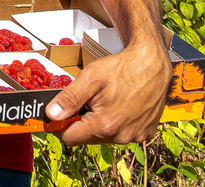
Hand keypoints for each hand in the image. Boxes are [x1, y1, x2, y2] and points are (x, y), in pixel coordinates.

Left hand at [48, 41, 172, 144]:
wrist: (152, 65)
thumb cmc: (122, 68)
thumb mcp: (90, 78)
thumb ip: (69, 98)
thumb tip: (52, 115)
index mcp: (105, 125)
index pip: (70, 138)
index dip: (61, 126)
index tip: (60, 114)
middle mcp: (122, 136)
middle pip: (87, 138)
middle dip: (81, 123)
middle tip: (85, 101)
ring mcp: (135, 136)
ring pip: (104, 137)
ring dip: (99, 123)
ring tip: (104, 101)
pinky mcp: (145, 133)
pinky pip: (122, 134)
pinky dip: (116, 123)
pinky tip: (119, 106)